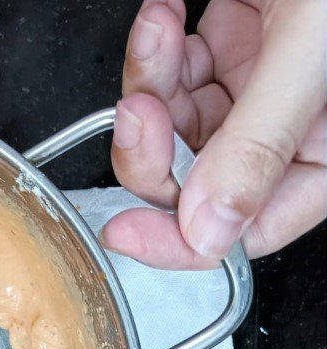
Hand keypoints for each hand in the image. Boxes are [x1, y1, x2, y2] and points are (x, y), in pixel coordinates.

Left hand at [102, 0, 326, 268]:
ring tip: (158, 31)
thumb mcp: (315, 55)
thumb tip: (207, 233)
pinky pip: (177, 73)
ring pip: (175, 128)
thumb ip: (257, 148)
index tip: (124, 233)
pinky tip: (165, 13)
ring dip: (149, 87)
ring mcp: (261, 88)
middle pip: (194, 183)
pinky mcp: (238, 44)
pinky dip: (158, 48)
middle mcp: (292, 131)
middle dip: (151, 153)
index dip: (179, 243)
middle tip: (137, 114)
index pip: (246, 232)